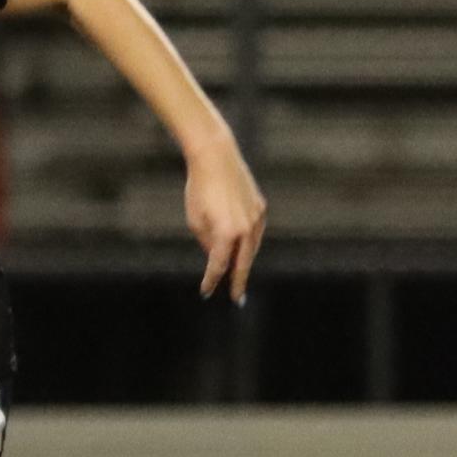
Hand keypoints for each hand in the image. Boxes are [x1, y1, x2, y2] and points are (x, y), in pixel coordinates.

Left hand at [185, 130, 267, 301]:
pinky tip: (243, 250)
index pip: (219, 266)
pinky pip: (255, 231)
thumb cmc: (199, 189)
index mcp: (227, 234)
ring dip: (244, 262)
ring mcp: (257, 217)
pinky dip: (248, 243)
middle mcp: (247, 228)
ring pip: (252, 247)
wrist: (216, 157)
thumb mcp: (195, 220)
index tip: (205, 293)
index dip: (211, 281)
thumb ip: (208, 243)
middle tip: (237, 299)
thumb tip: (218, 256)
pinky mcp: (261, 207)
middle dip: (238, 281)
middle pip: (242, 263)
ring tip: (238, 276)